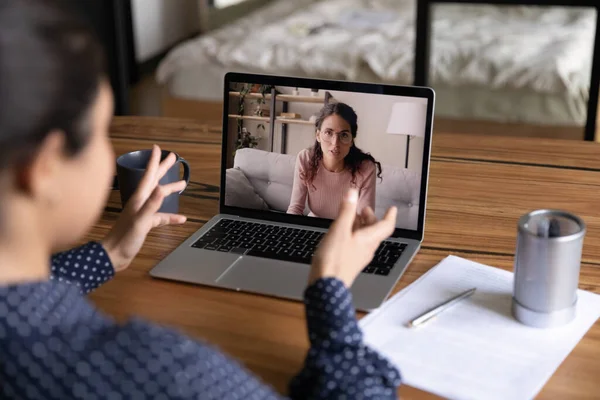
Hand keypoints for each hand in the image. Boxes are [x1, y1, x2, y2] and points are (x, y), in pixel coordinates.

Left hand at [102, 145, 186, 271]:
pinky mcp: (144, 223)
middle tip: (173, 158)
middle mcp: (140, 202)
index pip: (148, 176)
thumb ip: (151, 205)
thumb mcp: (140, 220)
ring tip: (182, 185)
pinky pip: (161, 216)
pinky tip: (180, 219)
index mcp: (139, 199)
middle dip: (164, 169)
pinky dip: (170, 216)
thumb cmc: (124, 238)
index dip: (154, 162)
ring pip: (159, 197)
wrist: (113, 255)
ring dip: (170, 190)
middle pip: (154, 181)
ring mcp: (142, 212)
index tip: (158, 149)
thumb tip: (162, 189)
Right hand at [308, 189, 396, 287]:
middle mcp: (367, 249)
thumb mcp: (339, 230)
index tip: (392, 208)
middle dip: (371, 218)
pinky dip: (352, 235)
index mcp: (369, 240)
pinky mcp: (348, 262)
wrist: (326, 286)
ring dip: (360, 226)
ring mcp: (358, 257)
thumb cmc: (334, 261)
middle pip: (374, 231)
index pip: (386, 226)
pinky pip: (355, 245)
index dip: (390, 216)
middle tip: (365, 209)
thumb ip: (346, 211)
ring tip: (351, 217)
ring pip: (365, 238)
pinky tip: (341, 234)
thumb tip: (352, 194)